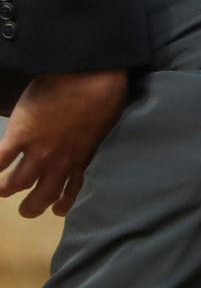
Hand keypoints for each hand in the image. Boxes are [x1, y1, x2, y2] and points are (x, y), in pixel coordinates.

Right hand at [0, 69, 129, 218]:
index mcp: (81, 158)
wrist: (89, 77)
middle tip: (25, 210)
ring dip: (7, 189)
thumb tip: (86, 141)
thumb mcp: (103, 126)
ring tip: (2, 189)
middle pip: (41, 197)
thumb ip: (89, 141)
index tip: (56, 210)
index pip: (71, 190)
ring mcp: (38, 150)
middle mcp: (60, 162)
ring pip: (16, 183)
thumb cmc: (104, 96)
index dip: (62, 203)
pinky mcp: (20, 135)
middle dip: (31, 207)